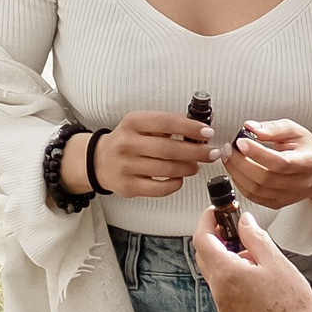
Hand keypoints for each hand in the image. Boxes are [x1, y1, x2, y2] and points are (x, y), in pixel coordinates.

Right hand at [79, 110, 213, 199]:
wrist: (100, 161)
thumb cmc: (128, 141)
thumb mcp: (141, 125)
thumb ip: (167, 126)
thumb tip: (200, 131)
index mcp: (132, 122)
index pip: (166, 122)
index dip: (190, 127)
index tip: (207, 132)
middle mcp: (127, 143)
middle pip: (169, 149)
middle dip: (196, 152)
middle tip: (211, 153)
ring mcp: (126, 166)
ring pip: (167, 170)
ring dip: (188, 168)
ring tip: (195, 165)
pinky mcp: (129, 187)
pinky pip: (160, 189)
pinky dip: (175, 184)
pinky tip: (180, 178)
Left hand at [190, 205, 311, 311]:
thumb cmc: (292, 303)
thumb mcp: (275, 260)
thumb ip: (254, 237)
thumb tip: (243, 221)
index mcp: (227, 274)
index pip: (202, 239)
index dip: (207, 222)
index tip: (215, 213)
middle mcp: (219, 291)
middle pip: (204, 256)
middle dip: (216, 239)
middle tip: (236, 231)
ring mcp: (222, 306)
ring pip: (214, 274)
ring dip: (224, 259)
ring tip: (252, 259)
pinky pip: (222, 290)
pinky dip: (230, 278)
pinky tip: (253, 278)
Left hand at [225, 119, 311, 210]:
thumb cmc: (307, 148)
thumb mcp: (294, 130)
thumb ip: (272, 128)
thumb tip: (250, 128)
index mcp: (306, 162)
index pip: (280, 162)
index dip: (257, 153)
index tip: (240, 141)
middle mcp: (299, 182)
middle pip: (265, 178)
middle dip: (240, 162)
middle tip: (229, 148)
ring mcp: (289, 196)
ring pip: (257, 190)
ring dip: (237, 173)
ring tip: (229, 158)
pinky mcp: (279, 203)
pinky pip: (255, 198)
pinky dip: (241, 185)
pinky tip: (236, 172)